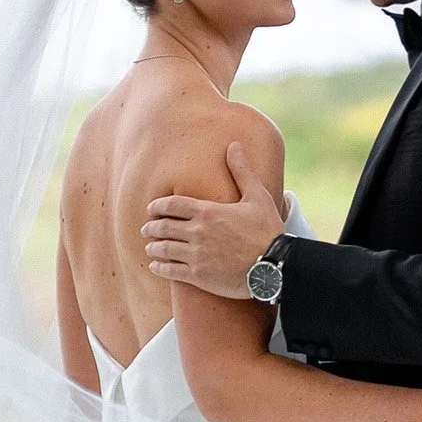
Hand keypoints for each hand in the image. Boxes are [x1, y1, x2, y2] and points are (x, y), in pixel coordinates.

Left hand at [142, 143, 281, 299]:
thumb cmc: (267, 230)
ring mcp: (197, 255)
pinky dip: (160, 267)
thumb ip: (241, 171)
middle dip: (151, 226)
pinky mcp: (199, 276)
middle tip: (147, 228)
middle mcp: (198, 232)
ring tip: (149, 247)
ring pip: (164, 249)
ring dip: (153, 246)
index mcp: (208, 211)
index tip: (151, 209)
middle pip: (163, 226)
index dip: (157, 206)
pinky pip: (171, 271)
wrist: (275, 266)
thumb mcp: (257, 196)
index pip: (172, 205)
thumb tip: (234, 146)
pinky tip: (156, 265)